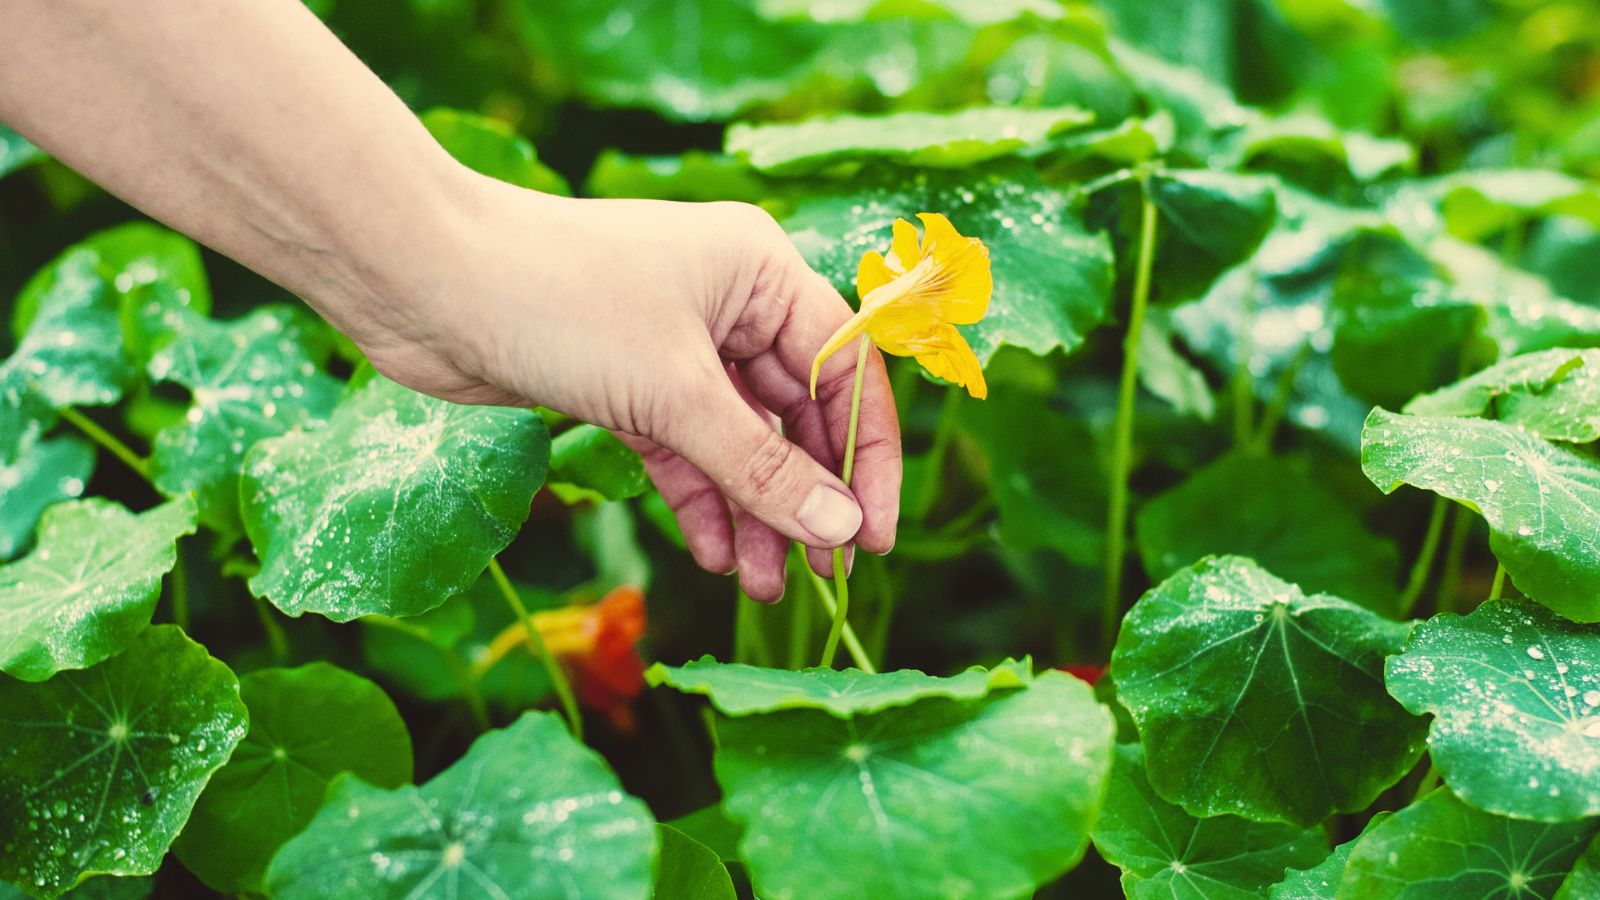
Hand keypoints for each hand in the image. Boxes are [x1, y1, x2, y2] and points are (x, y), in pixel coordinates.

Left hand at [342, 172, 901, 601]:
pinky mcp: (623, 382)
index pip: (845, 369)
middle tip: (820, 577)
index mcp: (760, 270)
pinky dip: (699, 498)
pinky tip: (717, 555)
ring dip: (753, 510)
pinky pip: (682, 449)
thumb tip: (841, 529)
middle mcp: (726, 301)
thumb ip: (761, 467)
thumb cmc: (559, 303)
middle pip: (792, 412)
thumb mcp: (675, 393)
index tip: (872, 536)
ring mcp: (673, 343)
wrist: (420, 282)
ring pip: (736, 439)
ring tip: (764, 586)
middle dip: (803, 495)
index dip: (866, 456)